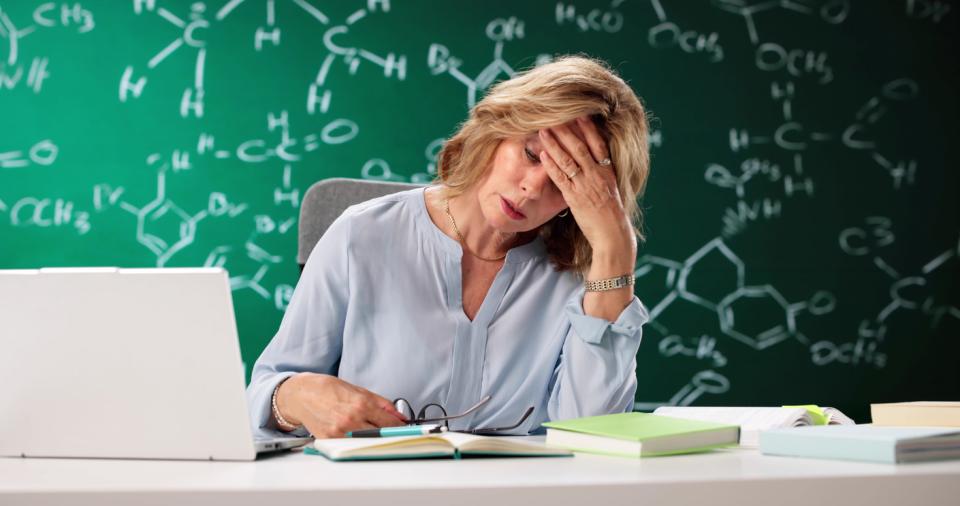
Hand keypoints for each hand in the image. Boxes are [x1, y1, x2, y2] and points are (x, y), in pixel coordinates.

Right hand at [275, 373, 407, 437]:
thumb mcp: (359, 390)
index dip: (400, 427)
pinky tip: (358, 437)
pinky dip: (357, 443)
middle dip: (390, 435)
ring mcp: (340, 432)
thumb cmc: (327, 389)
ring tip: (376, 435)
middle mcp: (352, 419)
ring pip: (367, 443)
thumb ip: (381, 403)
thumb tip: (398, 415)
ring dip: (374, 440)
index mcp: (361, 404)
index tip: (405, 429)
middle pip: (381, 435)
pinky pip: (350, 445)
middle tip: (395, 434)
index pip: (389, 422)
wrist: (301, 394)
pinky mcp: (330, 440)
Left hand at [538, 116, 635, 256]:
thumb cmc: (610, 214)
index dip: (589, 129)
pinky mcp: (575, 197)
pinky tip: (543, 155)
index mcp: (608, 171)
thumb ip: (601, 175)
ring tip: (543, 131)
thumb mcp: (610, 190)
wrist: (612, 233)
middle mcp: (597, 175)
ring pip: (568, 159)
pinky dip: (551, 165)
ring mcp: (585, 185)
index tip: (580, 114)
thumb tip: (593, 165)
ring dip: (554, 144)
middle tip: (554, 117)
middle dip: (566, 131)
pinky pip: (561, 178)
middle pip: (580, 147)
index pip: (599, 144)